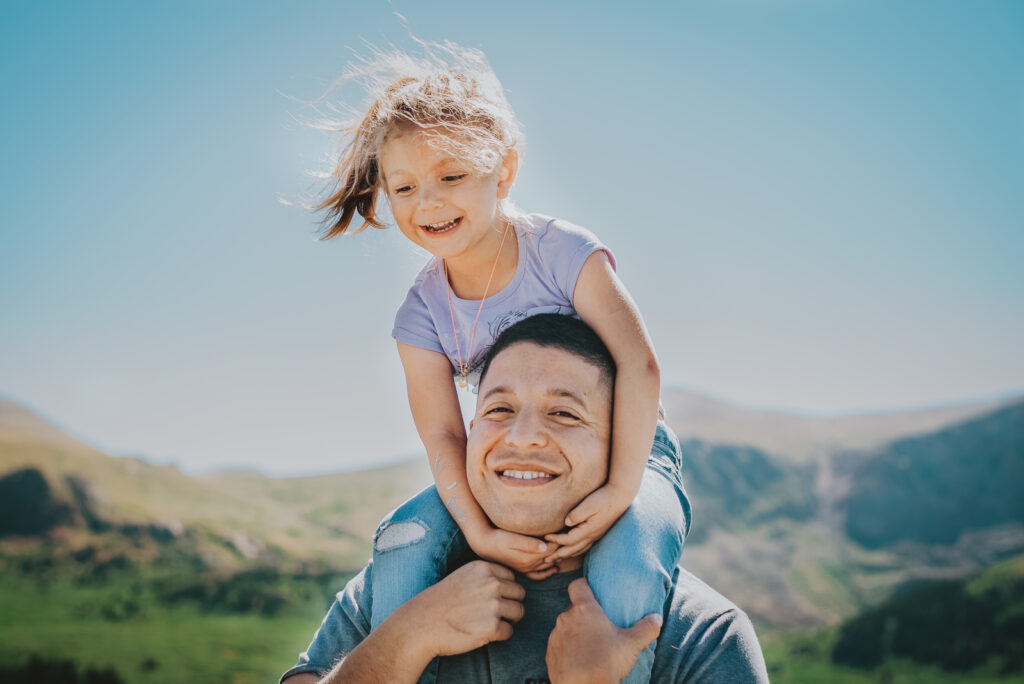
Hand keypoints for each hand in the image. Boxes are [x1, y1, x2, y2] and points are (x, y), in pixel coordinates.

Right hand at [407, 560, 526, 657]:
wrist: (421, 624)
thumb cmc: (441, 602)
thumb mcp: (463, 576)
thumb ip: (486, 576)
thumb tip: (511, 584)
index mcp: (483, 568)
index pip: (511, 577)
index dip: (503, 590)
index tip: (489, 599)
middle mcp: (491, 583)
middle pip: (520, 593)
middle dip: (510, 604)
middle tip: (492, 613)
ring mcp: (493, 605)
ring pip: (519, 612)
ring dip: (508, 620)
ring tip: (488, 622)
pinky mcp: (492, 627)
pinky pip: (509, 631)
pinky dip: (499, 635)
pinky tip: (482, 633)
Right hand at [469, 526, 559, 575]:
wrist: (485, 545)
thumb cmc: (498, 538)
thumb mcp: (512, 539)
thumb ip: (528, 543)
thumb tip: (545, 547)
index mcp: (529, 558)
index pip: (551, 549)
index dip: (560, 540)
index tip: (566, 530)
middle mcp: (529, 565)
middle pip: (552, 557)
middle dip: (562, 549)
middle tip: (570, 538)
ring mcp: (526, 569)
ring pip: (548, 565)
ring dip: (557, 558)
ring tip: (565, 549)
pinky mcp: (522, 569)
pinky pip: (538, 575)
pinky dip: (548, 572)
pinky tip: (554, 568)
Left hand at [543, 484, 631, 562]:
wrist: (620, 496)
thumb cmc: (603, 498)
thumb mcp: (589, 504)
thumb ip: (577, 514)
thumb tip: (566, 522)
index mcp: (588, 530)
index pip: (568, 540)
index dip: (556, 540)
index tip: (545, 537)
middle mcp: (592, 536)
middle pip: (572, 550)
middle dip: (558, 555)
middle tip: (545, 560)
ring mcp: (596, 535)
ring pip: (579, 550)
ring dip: (566, 555)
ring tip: (556, 559)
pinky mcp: (598, 532)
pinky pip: (584, 546)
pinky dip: (575, 551)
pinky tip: (571, 550)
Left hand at [545, 578, 661, 683]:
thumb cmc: (606, 662)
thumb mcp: (632, 644)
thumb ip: (646, 628)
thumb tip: (657, 618)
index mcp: (584, 609)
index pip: (577, 585)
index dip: (584, 586)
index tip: (592, 591)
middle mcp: (566, 618)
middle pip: (573, 609)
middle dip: (583, 615)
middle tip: (598, 626)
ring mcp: (555, 636)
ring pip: (565, 628)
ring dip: (574, 632)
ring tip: (589, 646)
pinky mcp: (550, 654)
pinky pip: (559, 646)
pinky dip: (567, 649)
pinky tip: (579, 660)